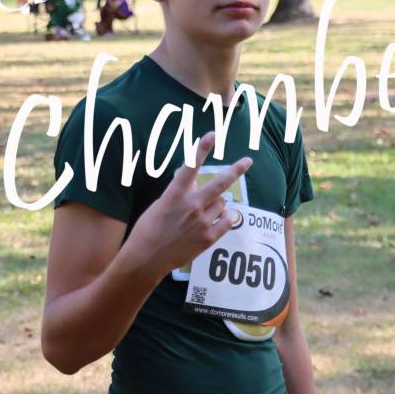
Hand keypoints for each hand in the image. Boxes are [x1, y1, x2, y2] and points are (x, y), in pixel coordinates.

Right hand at [123, 132, 251, 276]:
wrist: (147, 258)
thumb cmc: (148, 229)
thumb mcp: (160, 204)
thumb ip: (179, 193)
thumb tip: (193, 186)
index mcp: (175, 194)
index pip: (191, 166)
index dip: (202, 148)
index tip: (212, 134)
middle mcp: (191, 205)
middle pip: (220, 183)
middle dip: (236, 169)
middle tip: (248, 161)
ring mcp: (202, 222)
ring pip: (222, 203)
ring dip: (218, 202)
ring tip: (205, 210)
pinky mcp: (208, 238)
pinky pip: (226, 221)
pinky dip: (225, 217)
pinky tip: (219, 218)